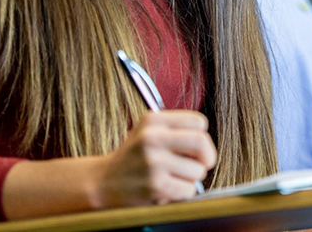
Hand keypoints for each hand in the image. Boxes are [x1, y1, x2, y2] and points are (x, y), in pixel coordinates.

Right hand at [90, 110, 216, 207]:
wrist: (103, 182)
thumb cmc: (134, 156)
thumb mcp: (148, 130)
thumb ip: (176, 128)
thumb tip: (207, 142)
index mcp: (154, 120)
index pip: (198, 122)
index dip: (202, 136)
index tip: (196, 147)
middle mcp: (153, 137)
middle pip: (202, 142)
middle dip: (208, 156)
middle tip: (204, 163)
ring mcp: (154, 162)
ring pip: (198, 170)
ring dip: (192, 178)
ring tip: (176, 177)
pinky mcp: (155, 185)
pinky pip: (188, 189)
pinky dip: (184, 191)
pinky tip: (169, 188)